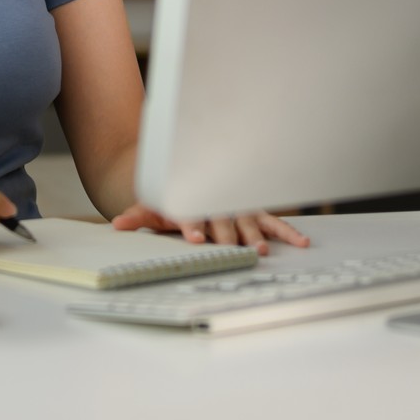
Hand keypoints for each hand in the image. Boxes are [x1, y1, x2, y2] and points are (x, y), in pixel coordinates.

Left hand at [111, 202, 309, 253]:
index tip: (195, 238)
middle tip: (235, 248)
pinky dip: (288, 232)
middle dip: (228, 234)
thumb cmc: (170, 195)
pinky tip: (302, 243)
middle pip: (223, 221)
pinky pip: (273, 221)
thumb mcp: (151, 204)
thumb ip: (137, 216)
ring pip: (248, 221)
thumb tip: (116, 224)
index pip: (191, 213)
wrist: (187, 169)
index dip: (193, 225)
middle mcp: (218, 203)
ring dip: (255, 235)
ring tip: (262, 250)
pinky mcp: (254, 211)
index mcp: (192, 200)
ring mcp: (238, 207)